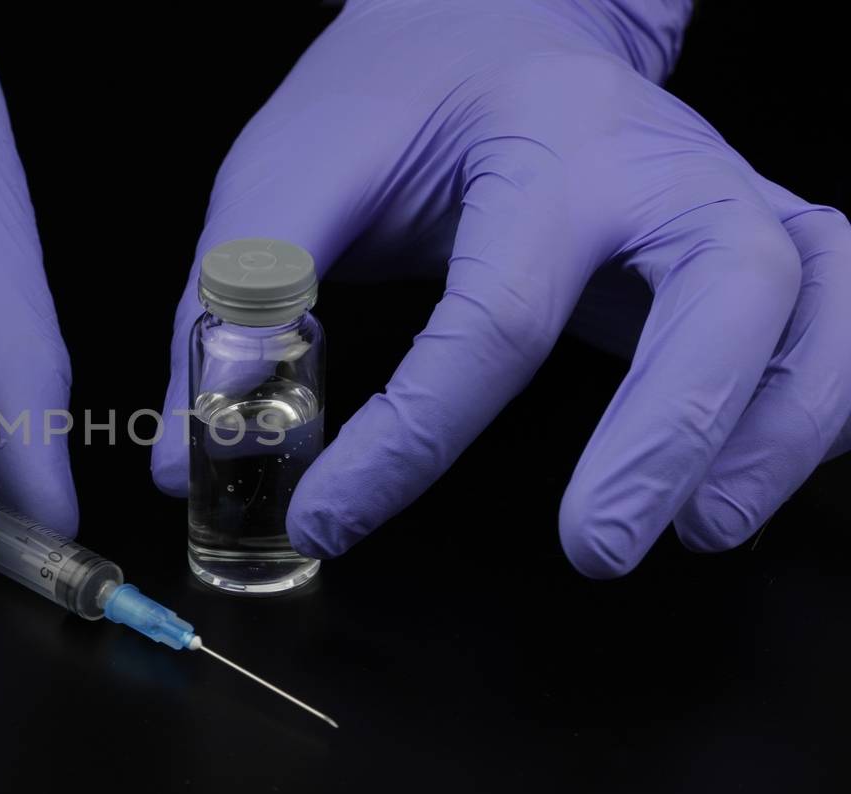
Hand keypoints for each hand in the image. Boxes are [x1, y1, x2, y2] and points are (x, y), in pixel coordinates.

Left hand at [152, 0, 849, 575]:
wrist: (494, 10)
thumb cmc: (395, 96)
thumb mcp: (290, 170)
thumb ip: (240, 302)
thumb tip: (198, 464)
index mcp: (539, 139)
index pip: (489, 313)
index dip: (406, 440)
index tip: (324, 518)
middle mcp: (657, 163)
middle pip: (727, 285)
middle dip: (669, 431)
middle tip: (593, 549)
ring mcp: (728, 194)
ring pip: (821, 298)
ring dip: (776, 426)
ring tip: (702, 530)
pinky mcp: (759, 236)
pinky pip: (843, 316)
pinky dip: (822, 400)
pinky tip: (756, 473)